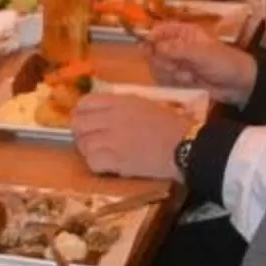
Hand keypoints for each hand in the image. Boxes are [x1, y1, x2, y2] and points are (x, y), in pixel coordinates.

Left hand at [69, 89, 187, 179]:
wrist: (186, 145)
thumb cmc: (171, 124)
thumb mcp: (144, 104)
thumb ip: (120, 106)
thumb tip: (101, 112)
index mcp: (120, 102)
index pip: (85, 103)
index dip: (80, 113)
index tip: (86, 121)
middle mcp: (112, 118)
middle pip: (79, 123)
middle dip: (81, 133)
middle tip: (90, 140)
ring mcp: (113, 139)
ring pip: (84, 144)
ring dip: (88, 150)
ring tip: (99, 153)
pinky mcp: (118, 161)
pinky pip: (93, 162)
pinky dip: (96, 164)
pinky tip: (106, 164)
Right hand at [146, 23, 256, 102]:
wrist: (240, 85)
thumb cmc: (224, 63)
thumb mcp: (202, 54)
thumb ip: (177, 50)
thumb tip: (152, 46)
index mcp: (184, 33)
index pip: (159, 31)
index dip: (151, 38)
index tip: (147, 48)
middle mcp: (177, 47)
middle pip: (154, 51)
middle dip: (164, 62)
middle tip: (178, 67)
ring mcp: (177, 63)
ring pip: (158, 68)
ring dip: (172, 75)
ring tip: (189, 77)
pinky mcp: (179, 79)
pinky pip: (166, 81)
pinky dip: (176, 84)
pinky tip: (190, 84)